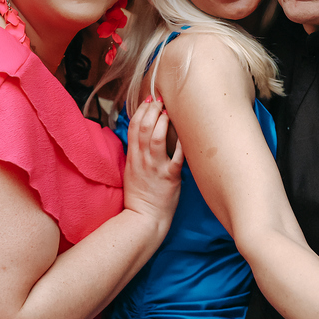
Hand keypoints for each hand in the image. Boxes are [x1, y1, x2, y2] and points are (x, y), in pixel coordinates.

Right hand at [123, 99, 183, 233]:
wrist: (143, 219)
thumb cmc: (140, 197)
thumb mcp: (132, 172)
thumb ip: (137, 155)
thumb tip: (144, 139)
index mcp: (133, 158)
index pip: (133, 128)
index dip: (141, 111)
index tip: (149, 100)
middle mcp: (142, 160)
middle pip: (143, 128)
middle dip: (152, 110)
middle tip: (161, 100)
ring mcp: (156, 168)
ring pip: (155, 138)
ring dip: (163, 121)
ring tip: (169, 112)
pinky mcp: (170, 177)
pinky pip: (176, 157)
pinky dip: (180, 143)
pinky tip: (186, 133)